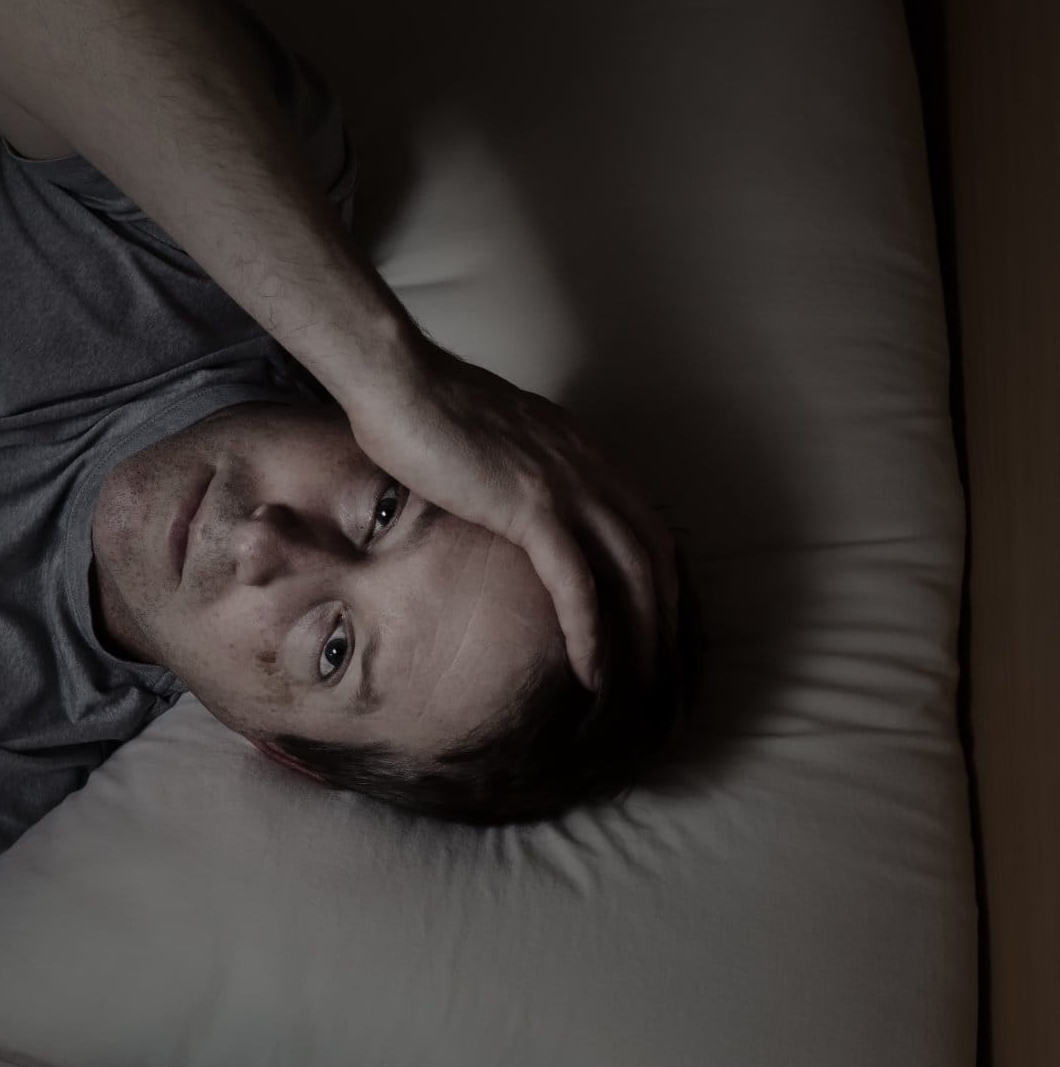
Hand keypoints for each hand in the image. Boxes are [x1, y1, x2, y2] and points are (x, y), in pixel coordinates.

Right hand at [344, 344, 676, 688]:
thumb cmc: (421, 405)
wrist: (400, 383)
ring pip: (631, 573)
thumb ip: (507, 468)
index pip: (641, 518)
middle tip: (662, 664)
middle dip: (666, 613)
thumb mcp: (485, 440)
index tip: (651, 614)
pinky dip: (590, 633)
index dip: (656, 571)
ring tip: (637, 682)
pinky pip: (577, 585)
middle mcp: (590, 466)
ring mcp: (567, 487)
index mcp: (580, 448)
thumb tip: (493, 494)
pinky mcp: (533, 510)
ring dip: (641, 634)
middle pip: (654, 550)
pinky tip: (590, 672)